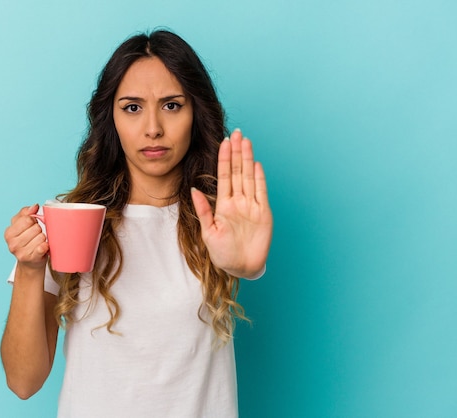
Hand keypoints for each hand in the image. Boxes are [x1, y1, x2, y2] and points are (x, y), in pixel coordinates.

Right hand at [4, 204, 48, 270]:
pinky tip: (44, 247)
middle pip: (36, 228)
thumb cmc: (26, 241)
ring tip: (39, 242)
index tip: (32, 225)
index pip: (27, 219)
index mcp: (9, 233)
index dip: (33, 220)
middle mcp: (12, 244)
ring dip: (43, 238)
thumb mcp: (21, 224)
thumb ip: (26, 212)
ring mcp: (21, 252)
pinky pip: (42, 247)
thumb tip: (34, 206)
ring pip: (41, 236)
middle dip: (39, 230)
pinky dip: (45, 245)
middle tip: (36, 236)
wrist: (30, 262)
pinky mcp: (31, 259)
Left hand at [191, 129, 272, 277]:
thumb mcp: (208, 232)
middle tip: (237, 133)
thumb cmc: (223, 253)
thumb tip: (193, 189)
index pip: (224, 176)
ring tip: (246, 141)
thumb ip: (203, 210)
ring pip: (249, 177)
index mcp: (223, 205)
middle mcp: (238, 202)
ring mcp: (251, 206)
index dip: (224, 159)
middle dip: (237, 152)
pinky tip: (256, 164)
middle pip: (237, 172)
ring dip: (247, 159)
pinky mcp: (263, 213)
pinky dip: (259, 178)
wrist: (241, 268)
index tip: (224, 142)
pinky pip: (261, 192)